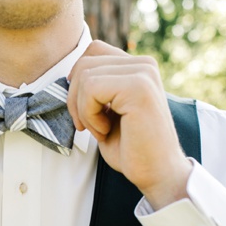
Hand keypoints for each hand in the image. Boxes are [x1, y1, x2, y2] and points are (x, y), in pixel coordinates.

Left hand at [67, 40, 191, 209]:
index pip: (93, 52)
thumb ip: (96, 87)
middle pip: (85, 63)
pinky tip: (106, 130)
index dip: (78, 81)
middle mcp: (144, 64)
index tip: (85, 111)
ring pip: (85, 76)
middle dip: (76, 99)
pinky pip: (91, 89)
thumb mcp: (107, 111)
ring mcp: (144, 73)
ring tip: (101, 130)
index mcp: (138, 67)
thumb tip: (69, 75)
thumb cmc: (131, 148)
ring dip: (84, 110)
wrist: (156, 173)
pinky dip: (90, 115)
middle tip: (89, 126)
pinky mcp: (139, 87)